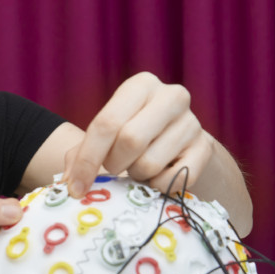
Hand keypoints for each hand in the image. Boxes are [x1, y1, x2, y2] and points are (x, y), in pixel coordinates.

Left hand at [62, 72, 214, 197]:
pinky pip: (175, 179)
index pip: (107, 123)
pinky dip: (159, 186)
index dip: (87, 159)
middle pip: (130, 140)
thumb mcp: (106, 136)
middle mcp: (171, 95)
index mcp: (141, 85)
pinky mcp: (207, 148)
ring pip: (151, 163)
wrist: (180, 144)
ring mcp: (193, 121)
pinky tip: (158, 175)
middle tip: (114, 168)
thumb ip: (81, 155)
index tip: (76, 187)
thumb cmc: (134, 137)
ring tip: (139, 166)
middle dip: (114, 164)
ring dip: (137, 175)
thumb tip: (68, 184)